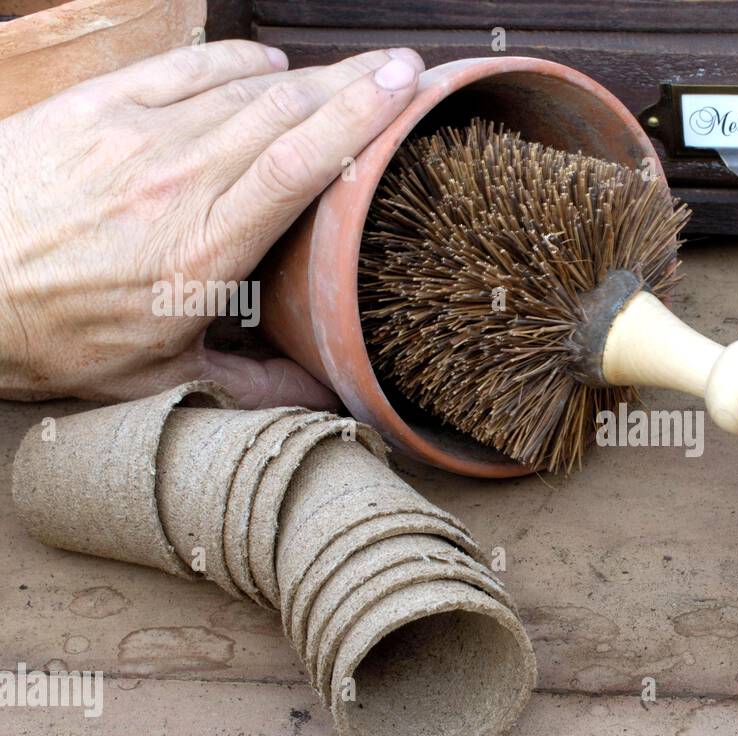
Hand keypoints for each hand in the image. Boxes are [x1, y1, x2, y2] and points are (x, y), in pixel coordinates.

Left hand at [0, 41, 424, 407]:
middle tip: (402, 68)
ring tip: (353, 69)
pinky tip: (267, 60)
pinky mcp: (96, 109)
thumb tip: (330, 396)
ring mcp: (135, 136)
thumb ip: (256, 384)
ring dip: (308, 73)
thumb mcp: (162, 379)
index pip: (302, 164)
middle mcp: (179, 182)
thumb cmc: (55, 336)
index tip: (406, 91)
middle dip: (355, 82)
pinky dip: (233, 60)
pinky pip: (184, 70)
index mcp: (206, 251)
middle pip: (287, 111)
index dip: (361, 119)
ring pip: (243, 87)